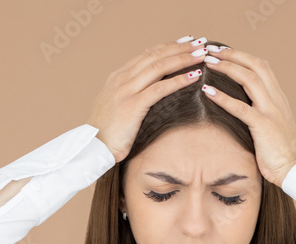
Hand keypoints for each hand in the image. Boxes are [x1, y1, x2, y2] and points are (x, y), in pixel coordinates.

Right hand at [87, 36, 208, 162]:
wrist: (93, 149)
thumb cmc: (108, 134)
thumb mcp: (117, 108)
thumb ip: (130, 96)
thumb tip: (150, 93)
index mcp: (117, 78)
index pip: (146, 55)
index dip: (167, 46)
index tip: (186, 42)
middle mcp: (121, 79)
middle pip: (155, 56)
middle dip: (179, 48)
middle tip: (200, 42)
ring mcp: (125, 91)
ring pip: (158, 67)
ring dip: (182, 59)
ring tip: (202, 54)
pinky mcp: (132, 105)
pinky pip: (160, 89)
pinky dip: (179, 80)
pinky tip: (194, 76)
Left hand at [200, 48, 295, 186]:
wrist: (292, 169)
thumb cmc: (278, 152)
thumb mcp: (271, 125)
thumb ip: (259, 111)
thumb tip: (240, 105)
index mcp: (278, 98)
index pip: (261, 67)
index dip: (241, 56)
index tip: (222, 51)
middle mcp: (276, 99)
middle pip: (255, 65)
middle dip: (233, 54)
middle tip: (211, 49)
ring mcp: (271, 111)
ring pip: (250, 79)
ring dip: (227, 68)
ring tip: (207, 62)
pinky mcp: (264, 126)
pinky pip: (241, 108)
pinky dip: (224, 97)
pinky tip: (208, 91)